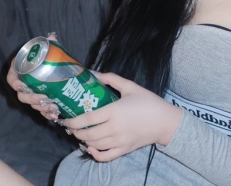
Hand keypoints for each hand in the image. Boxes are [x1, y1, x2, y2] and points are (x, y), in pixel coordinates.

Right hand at [6, 33, 60, 119]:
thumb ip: (50, 44)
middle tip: (46, 99)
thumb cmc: (50, 58)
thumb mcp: (50, 50)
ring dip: (42, 108)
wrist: (61, 68)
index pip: (12, 78)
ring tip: (54, 108)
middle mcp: (25, 84)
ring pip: (33, 105)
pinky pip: (41, 111)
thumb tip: (52, 37)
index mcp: (22, 71)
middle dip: (34, 99)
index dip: (14, 83)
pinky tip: (55, 115)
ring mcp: (33, 94)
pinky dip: (47, 114)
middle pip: (23, 95)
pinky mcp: (42, 101)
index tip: (21, 86)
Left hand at [64, 72, 181, 161]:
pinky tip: (91, 148)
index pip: (87, 119)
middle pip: (87, 134)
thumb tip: (95, 74)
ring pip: (94, 145)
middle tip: (70, 126)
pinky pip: (105, 156)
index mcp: (114, 111)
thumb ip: (112, 79)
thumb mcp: (131, 87)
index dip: (73, 121)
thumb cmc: (148, 102)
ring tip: (79, 133)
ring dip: (83, 140)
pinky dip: (95, 154)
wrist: (165, 121)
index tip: (65, 119)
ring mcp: (119, 141)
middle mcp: (114, 128)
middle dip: (75, 132)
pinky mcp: (124, 150)